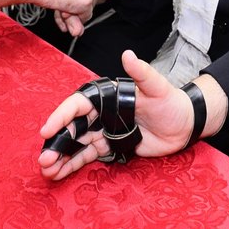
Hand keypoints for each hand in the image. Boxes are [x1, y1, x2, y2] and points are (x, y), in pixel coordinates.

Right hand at [38, 50, 197, 179]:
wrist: (184, 125)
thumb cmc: (170, 101)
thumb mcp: (157, 86)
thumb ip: (141, 72)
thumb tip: (127, 55)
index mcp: (107, 96)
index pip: (78, 105)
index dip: (61, 117)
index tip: (48, 130)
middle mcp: (102, 113)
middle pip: (73, 127)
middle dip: (57, 142)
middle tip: (44, 157)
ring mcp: (104, 130)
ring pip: (76, 144)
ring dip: (61, 156)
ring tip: (47, 169)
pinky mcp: (111, 146)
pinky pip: (87, 156)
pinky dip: (72, 164)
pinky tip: (58, 173)